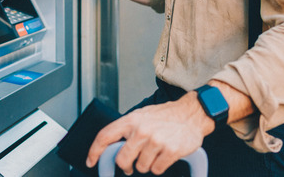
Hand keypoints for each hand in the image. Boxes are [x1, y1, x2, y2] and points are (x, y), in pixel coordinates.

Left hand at [86, 93, 214, 174]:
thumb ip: (127, 129)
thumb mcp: (142, 116)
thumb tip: (111, 147)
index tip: (91, 161)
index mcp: (131, 120)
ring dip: (147, 164)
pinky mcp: (170, 151)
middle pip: (122, 160)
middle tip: (131, 163)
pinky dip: (159, 166)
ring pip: (141, 167)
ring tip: (155, 151)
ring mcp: (156, 141)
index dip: (95, 151)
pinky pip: (156, 170)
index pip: (105, 136)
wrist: (192, 113)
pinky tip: (165, 154)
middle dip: (126, 165)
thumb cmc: (166, 116)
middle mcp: (141, 130)